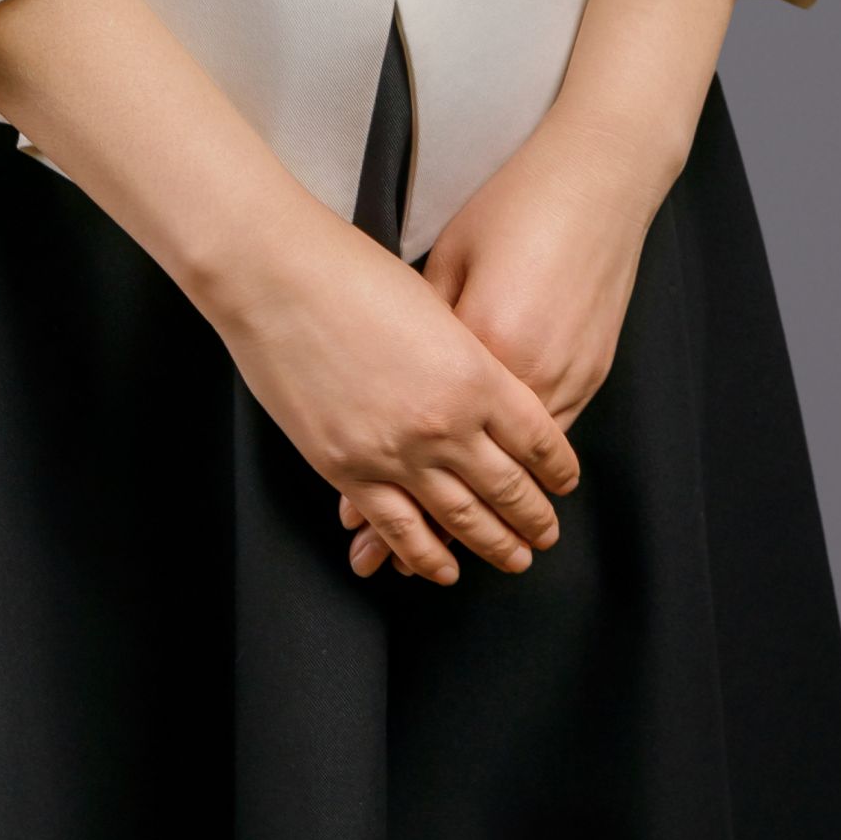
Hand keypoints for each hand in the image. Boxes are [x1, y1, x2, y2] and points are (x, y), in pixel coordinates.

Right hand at [200, 214, 578, 585]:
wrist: (276, 276)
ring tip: (514, 558)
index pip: (538, 438)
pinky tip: (443, 568)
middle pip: (509, 488)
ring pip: (461, 520)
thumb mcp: (434, 303)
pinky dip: (426, 556)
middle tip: (547, 533)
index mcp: (475, 373)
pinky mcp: (347, 471)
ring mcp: (394, 454)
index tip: (565, 483)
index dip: (558, 468)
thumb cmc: (350, 271)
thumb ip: (465, 355)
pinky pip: (399, 529)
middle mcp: (445, 423)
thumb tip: (484, 389)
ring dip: (494, 545)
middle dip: (534, 518)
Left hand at [337, 120, 658, 577]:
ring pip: (519, 470)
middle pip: (472, 472)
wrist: (595, 178)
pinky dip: (529, 474)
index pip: (422, 436)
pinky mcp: (592, 368)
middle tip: (397, 566)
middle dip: (434, 526)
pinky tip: (514, 493)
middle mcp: (521, 375)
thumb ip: (424, 326)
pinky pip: (553, 439)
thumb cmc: (514, 206)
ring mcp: (564, 375)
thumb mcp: (448, 260)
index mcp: (475, 346)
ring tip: (459, 551)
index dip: (387, 485)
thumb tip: (388, 371)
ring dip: (489, 512)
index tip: (360, 528)